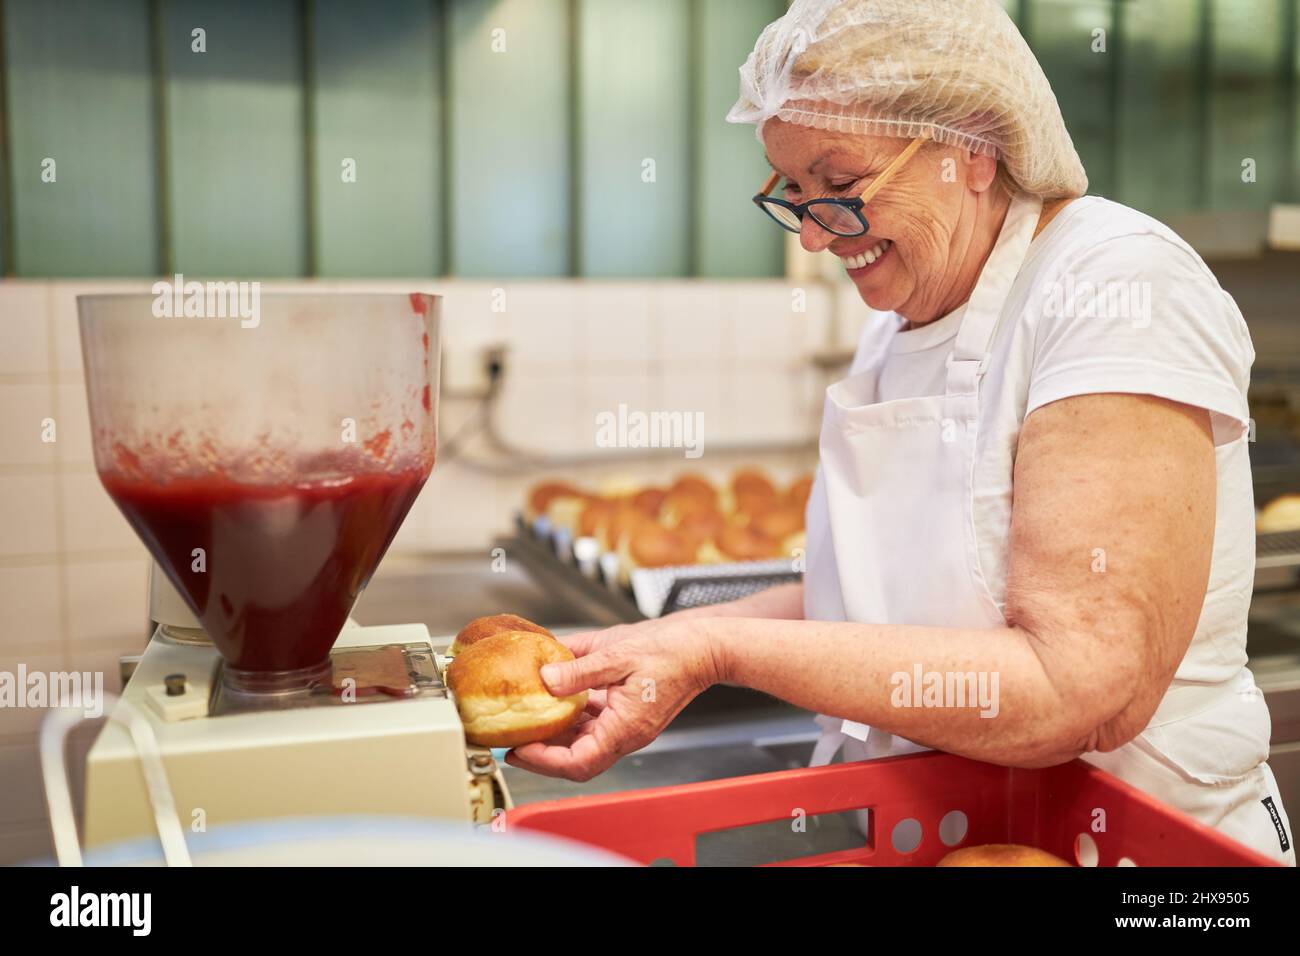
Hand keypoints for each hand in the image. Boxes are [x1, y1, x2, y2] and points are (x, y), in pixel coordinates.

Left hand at [504, 617, 723, 780]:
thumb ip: (578, 670)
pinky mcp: (629, 712)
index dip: (543, 761)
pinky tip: (556, 699)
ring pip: (584, 742)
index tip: (518, 749)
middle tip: (512, 740)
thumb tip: (544, 679)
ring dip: (556, 735)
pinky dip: (573, 717)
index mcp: (625, 728)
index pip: (577, 762)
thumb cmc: (674, 650)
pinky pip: (595, 723)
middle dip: (542, 753)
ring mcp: (628, 724)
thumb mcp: (617, 654)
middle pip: (577, 758)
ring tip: (528, 721)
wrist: (706, 645)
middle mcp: (626, 733)